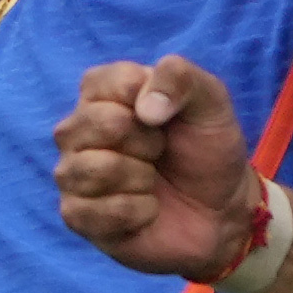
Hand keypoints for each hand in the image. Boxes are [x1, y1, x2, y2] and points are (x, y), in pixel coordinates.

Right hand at [51, 56, 257, 278]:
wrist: (221, 210)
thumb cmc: (206, 148)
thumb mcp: (210, 100)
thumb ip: (179, 78)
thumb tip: (145, 109)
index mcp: (99, 91)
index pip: (109, 82)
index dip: (152, 102)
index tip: (165, 117)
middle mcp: (75, 129)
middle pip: (104, 124)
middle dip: (149, 143)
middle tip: (160, 153)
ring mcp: (71, 172)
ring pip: (99, 168)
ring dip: (143, 179)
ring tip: (151, 181)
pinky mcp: (76, 215)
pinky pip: (100, 211)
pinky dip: (138, 212)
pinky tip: (146, 209)